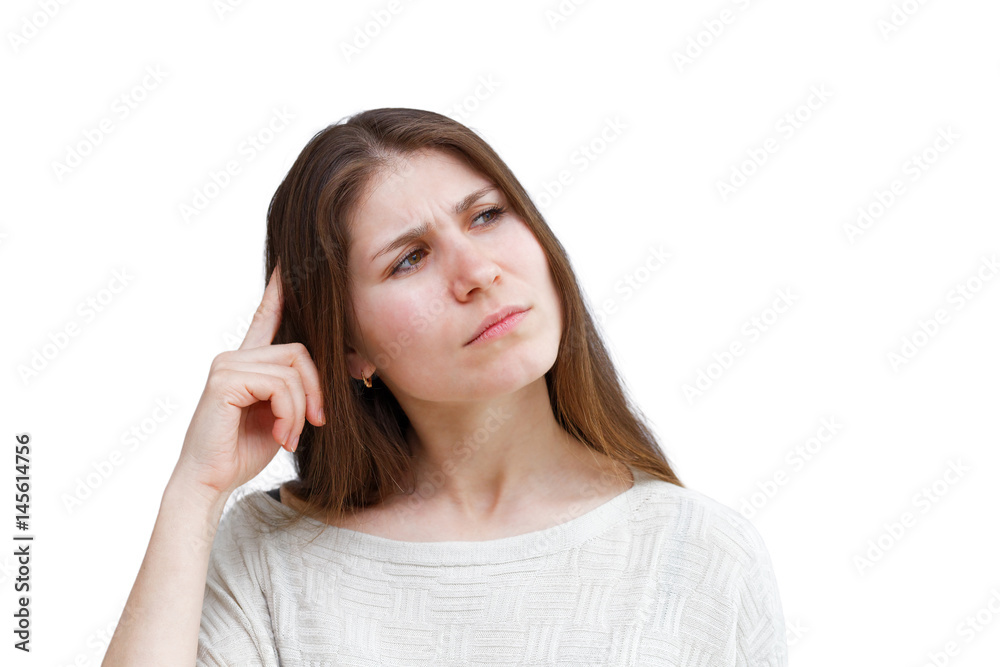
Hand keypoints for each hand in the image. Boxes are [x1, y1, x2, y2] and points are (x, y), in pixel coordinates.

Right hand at [172, 262, 324, 496]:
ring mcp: (227, 365)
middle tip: (315, 422)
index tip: (288, 264)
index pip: (264, 318)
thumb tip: (333, 372)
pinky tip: (279, 435)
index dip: (277, 291)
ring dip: (300, 410)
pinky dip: (289, 414)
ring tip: (289, 435)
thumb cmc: (243, 452)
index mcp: (246, 362)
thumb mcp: (281, 415)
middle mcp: (234, 357)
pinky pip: (280, 386)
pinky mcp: (226, 380)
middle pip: (299, 352)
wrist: (210, 482)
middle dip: (315, 390)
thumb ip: (295, 390)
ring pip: (293, 371)